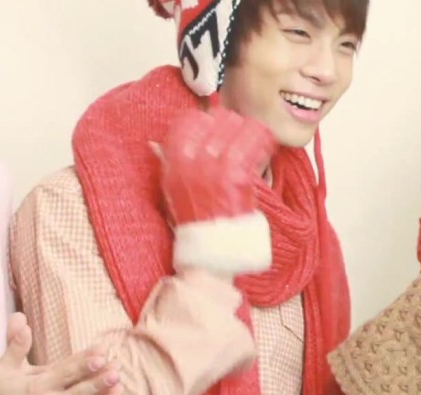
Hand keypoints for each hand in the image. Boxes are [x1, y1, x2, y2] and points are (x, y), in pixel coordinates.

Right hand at [0, 313, 121, 394]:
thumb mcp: (2, 370)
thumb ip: (16, 346)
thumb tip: (21, 319)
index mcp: (37, 384)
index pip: (65, 371)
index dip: (83, 362)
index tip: (101, 353)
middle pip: (78, 391)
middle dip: (98, 382)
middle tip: (117, 373)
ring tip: (120, 394)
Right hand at [156, 108, 275, 276]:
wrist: (211, 250)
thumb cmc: (196, 220)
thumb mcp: (173, 190)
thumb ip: (167, 165)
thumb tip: (153, 146)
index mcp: (174, 163)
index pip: (185, 123)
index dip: (202, 119)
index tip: (212, 121)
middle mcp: (192, 161)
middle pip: (214, 122)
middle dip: (228, 123)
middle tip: (237, 127)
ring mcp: (215, 168)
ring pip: (235, 129)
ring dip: (247, 128)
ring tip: (254, 132)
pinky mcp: (237, 176)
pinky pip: (253, 146)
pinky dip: (262, 140)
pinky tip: (267, 142)